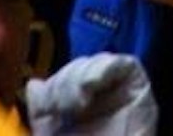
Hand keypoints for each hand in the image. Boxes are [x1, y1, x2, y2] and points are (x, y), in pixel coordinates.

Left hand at [26, 53, 160, 135]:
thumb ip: (43, 111)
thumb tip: (34, 84)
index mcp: (83, 107)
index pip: (65, 77)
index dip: (52, 86)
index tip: (45, 109)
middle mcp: (105, 97)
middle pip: (80, 67)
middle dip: (62, 84)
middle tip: (58, 109)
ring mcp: (123, 92)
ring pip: (97, 62)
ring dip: (76, 80)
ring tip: (72, 107)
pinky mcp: (139, 89)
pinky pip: (122, 64)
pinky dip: (99, 72)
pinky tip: (85, 96)